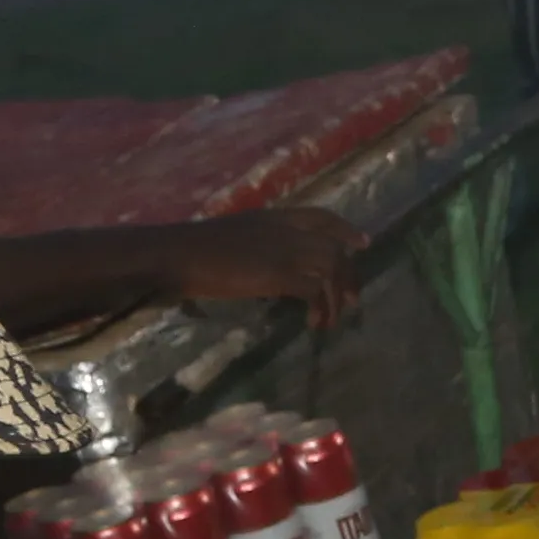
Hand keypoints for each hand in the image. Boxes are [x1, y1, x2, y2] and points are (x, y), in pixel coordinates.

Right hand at [150, 208, 360, 326]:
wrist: (178, 254)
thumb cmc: (194, 250)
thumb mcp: (234, 237)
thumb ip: (256, 245)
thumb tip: (265, 266)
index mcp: (273, 217)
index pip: (320, 216)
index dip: (344, 229)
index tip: (361, 242)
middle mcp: (285, 230)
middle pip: (333, 246)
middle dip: (349, 273)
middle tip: (352, 298)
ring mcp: (284, 250)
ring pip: (331, 266)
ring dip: (337, 295)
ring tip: (333, 318)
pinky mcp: (279, 274)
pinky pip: (315, 290)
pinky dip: (320, 307)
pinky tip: (314, 322)